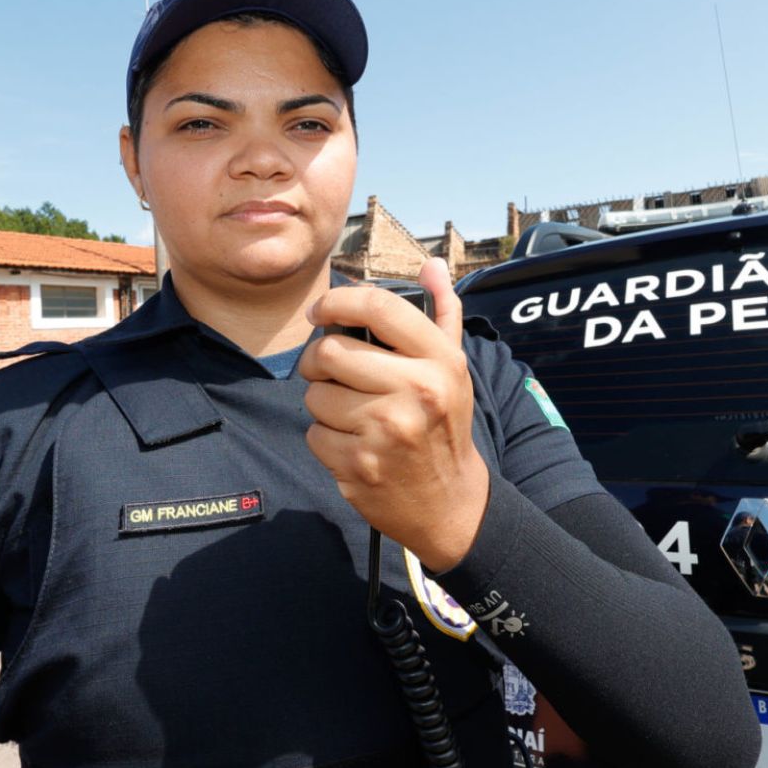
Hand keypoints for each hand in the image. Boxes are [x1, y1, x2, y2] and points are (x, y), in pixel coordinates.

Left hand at [299, 258, 489, 571]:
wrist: (450, 502)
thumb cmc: (444, 425)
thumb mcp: (454, 369)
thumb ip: (442, 313)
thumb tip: (432, 265)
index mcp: (440, 360)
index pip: (377, 307)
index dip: (336, 301)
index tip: (319, 311)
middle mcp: (417, 391)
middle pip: (330, 352)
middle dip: (320, 362)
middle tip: (332, 373)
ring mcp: (387, 430)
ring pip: (316, 395)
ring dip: (323, 403)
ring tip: (352, 415)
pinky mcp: (360, 464)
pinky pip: (313, 434)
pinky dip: (324, 439)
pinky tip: (353, 444)